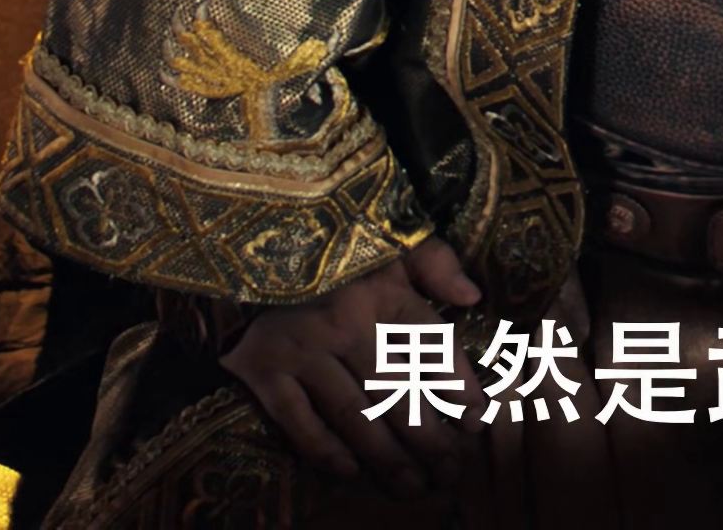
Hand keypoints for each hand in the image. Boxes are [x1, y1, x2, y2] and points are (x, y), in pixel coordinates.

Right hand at [222, 241, 482, 493]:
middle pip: (398, 392)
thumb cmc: (328, 242)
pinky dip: (325, 451)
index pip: (431, 345)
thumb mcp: (386, 234)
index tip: (479, 422)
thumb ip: (434, 261)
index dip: (459, 387)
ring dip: (387, 457)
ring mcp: (301, 349)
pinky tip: (352, 473)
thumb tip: (473, 297)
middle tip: (451, 472)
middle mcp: (345, 322)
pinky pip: (298, 420)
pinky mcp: (261, 367)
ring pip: (354, 415)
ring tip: (413, 487)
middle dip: (430, 438)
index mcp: (381, 289)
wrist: (244, 237)